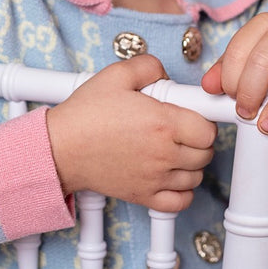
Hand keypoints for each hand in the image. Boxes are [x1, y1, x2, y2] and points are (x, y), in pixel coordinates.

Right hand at [45, 53, 216, 211]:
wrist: (60, 149)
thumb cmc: (84, 115)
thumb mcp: (116, 75)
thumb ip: (148, 66)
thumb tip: (165, 74)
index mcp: (163, 123)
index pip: (208, 129)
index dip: (203, 120)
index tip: (193, 116)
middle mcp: (163, 153)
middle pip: (205, 153)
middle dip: (198, 140)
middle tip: (181, 130)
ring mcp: (155, 178)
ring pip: (196, 177)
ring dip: (191, 164)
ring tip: (174, 151)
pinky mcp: (143, 196)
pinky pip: (180, 202)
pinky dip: (182, 191)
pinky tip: (172, 177)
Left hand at [200, 14, 267, 140]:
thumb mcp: (249, 60)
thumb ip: (226, 72)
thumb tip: (208, 86)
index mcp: (265, 24)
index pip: (239, 49)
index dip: (230, 80)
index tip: (229, 99)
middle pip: (264, 62)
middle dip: (250, 95)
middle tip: (245, 115)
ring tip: (267, 127)